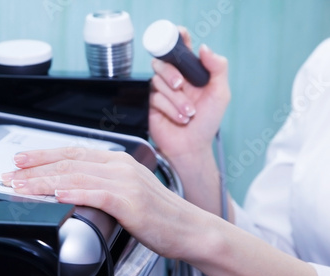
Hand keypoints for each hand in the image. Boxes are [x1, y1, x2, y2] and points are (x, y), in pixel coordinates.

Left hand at [0, 147, 197, 257]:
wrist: (190, 229)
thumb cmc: (159, 215)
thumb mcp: (127, 193)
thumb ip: (101, 186)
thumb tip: (70, 189)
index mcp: (118, 161)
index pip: (72, 152)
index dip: (43, 155)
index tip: (21, 161)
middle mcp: (119, 166)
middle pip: (68, 161)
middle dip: (34, 168)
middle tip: (9, 174)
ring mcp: (125, 182)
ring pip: (74, 176)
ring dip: (43, 181)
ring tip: (20, 187)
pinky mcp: (130, 201)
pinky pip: (95, 193)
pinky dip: (71, 192)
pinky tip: (54, 194)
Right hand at [149, 28, 230, 161]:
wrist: (192, 147)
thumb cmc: (207, 122)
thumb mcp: (220, 93)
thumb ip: (217, 68)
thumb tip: (203, 47)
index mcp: (190, 72)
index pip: (180, 49)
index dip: (176, 38)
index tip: (178, 34)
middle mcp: (173, 79)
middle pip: (163, 62)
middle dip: (171, 73)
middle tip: (181, 86)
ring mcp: (160, 91)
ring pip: (158, 82)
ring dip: (176, 100)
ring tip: (188, 113)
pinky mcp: (150, 105)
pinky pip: (155, 98)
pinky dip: (170, 109)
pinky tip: (180, 119)